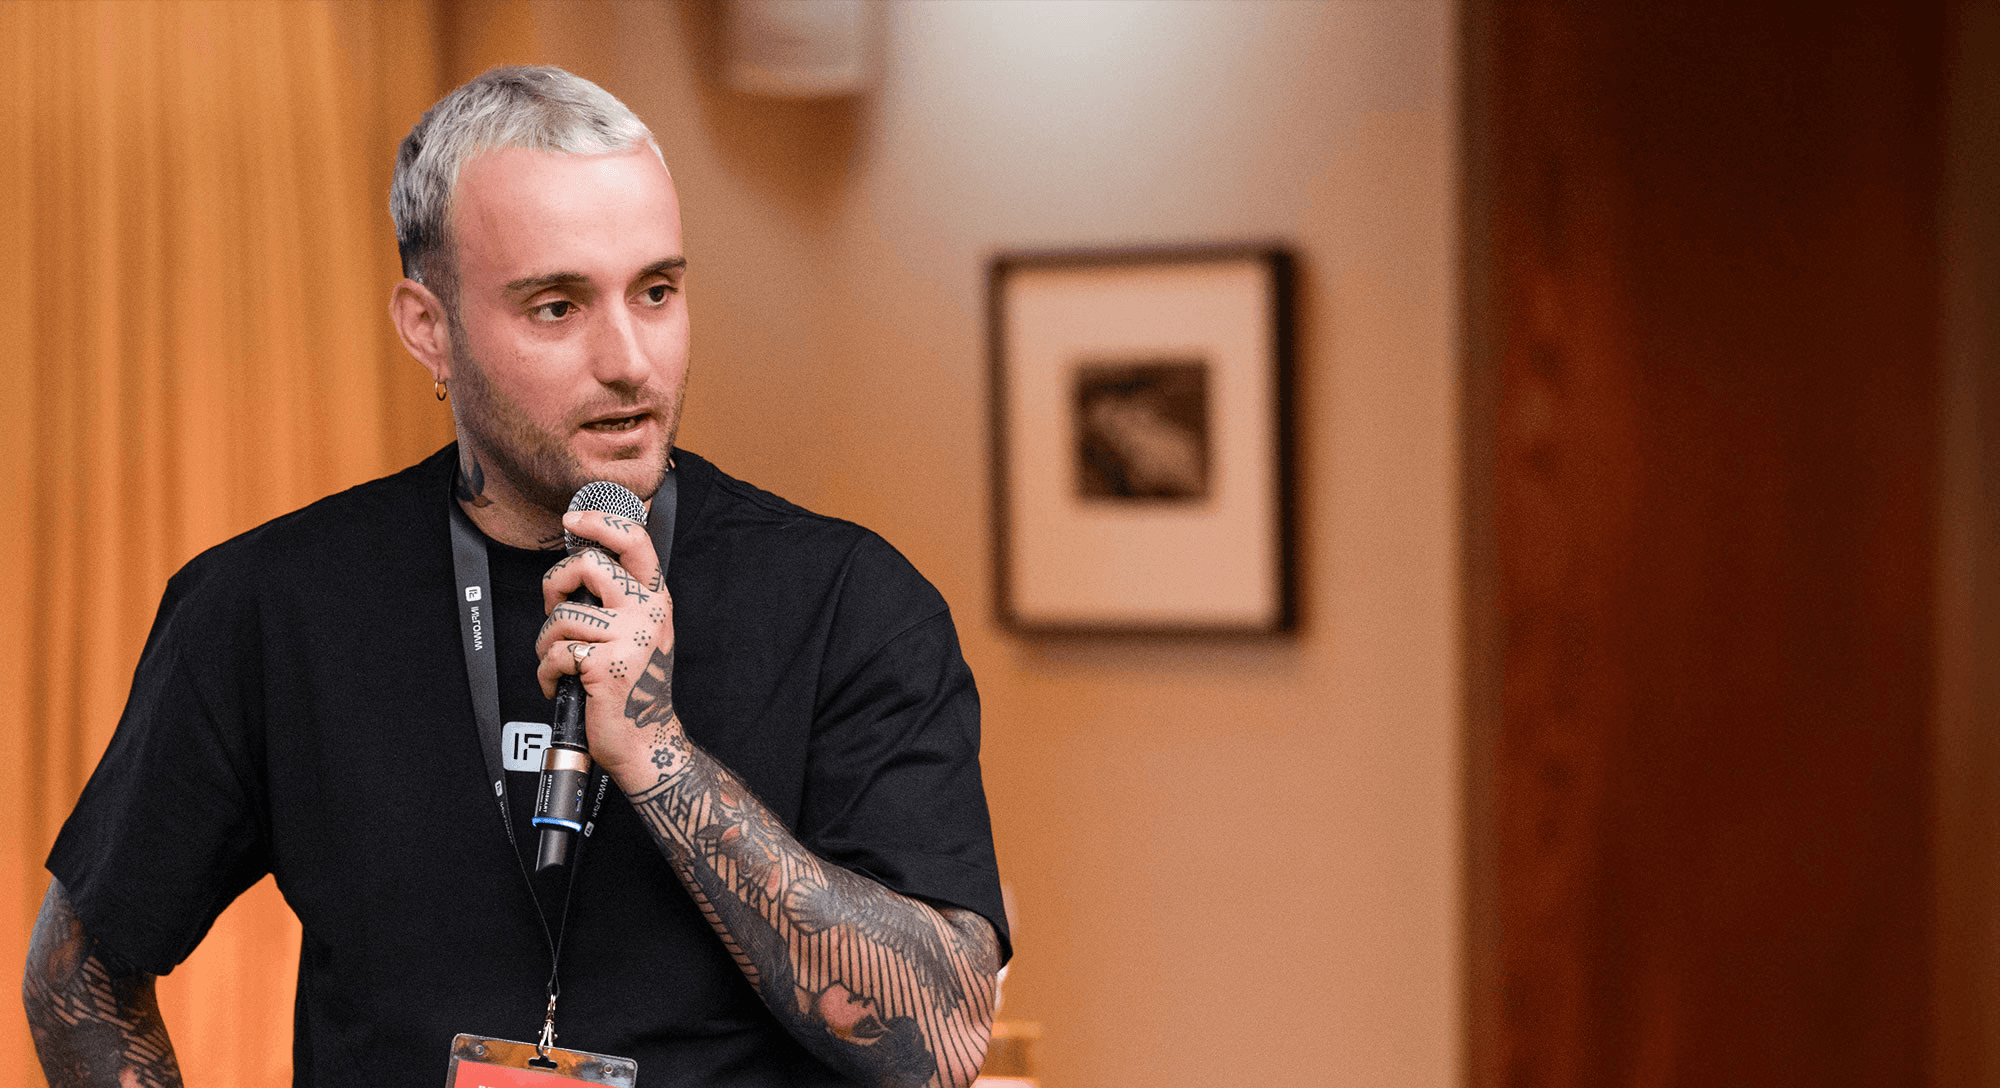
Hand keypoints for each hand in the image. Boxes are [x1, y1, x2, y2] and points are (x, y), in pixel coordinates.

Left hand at [533, 509, 682, 789]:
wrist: (645, 739)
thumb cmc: (634, 685)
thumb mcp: (640, 631)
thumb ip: (618, 597)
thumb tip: (577, 564)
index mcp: (656, 599)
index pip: (635, 542)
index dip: (600, 521)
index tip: (573, 519)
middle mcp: (648, 613)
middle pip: (588, 565)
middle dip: (555, 584)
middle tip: (555, 606)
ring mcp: (630, 638)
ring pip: (564, 615)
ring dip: (546, 641)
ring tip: (558, 659)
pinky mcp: (608, 666)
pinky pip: (557, 653)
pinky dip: (546, 673)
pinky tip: (558, 683)